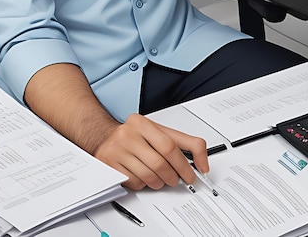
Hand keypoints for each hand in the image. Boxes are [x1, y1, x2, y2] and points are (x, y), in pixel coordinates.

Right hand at [94, 113, 209, 189]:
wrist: (105, 137)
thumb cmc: (136, 136)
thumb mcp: (160, 132)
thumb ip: (184, 143)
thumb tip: (202, 163)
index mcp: (143, 123)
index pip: (170, 145)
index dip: (185, 163)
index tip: (195, 173)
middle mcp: (128, 134)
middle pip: (160, 163)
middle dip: (174, 176)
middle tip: (179, 179)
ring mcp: (117, 150)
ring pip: (149, 176)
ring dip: (160, 182)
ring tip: (162, 178)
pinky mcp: (110, 166)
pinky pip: (135, 183)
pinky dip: (144, 184)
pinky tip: (144, 176)